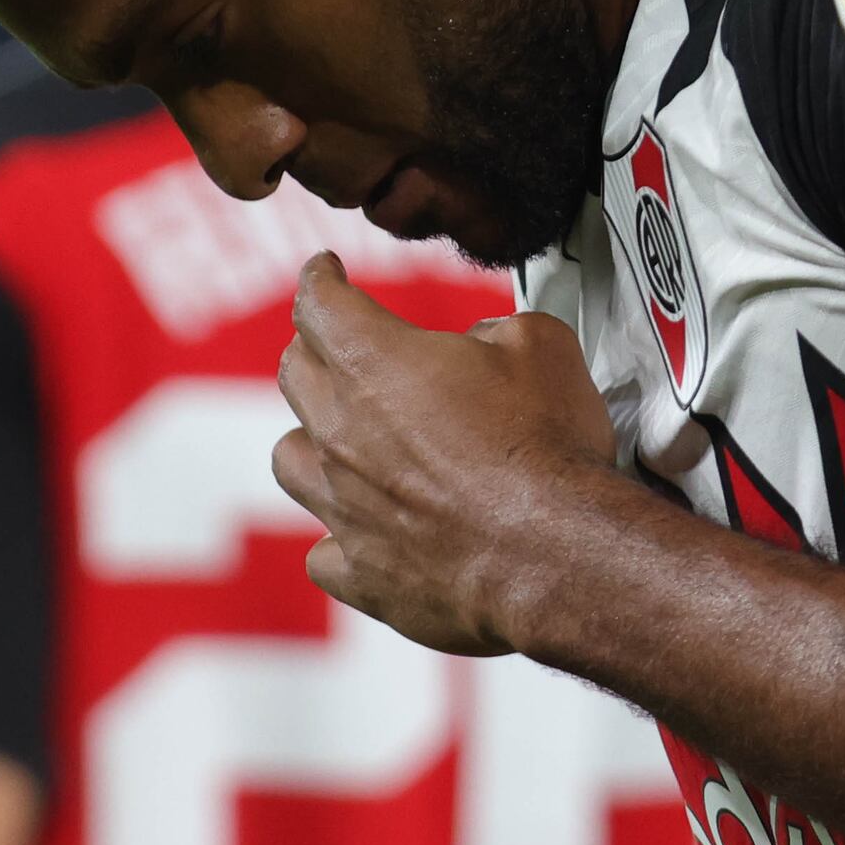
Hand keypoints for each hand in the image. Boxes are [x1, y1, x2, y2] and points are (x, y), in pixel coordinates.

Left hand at [272, 262, 625, 655]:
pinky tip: (363, 534)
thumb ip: (495, 332)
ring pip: (289, 459)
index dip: (320, 279)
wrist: (554, 554)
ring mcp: (343, 507)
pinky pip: (324, 552)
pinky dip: (340, 539)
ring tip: (338, 440)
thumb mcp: (541, 346)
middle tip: (336, 347)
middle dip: (314, 350)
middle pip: (295, 374)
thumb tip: (482, 343)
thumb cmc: (546, 449)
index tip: (323, 273)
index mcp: (373, 362)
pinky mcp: (361, 572)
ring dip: (310, 440)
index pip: (318, 303)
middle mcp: (341, 432)